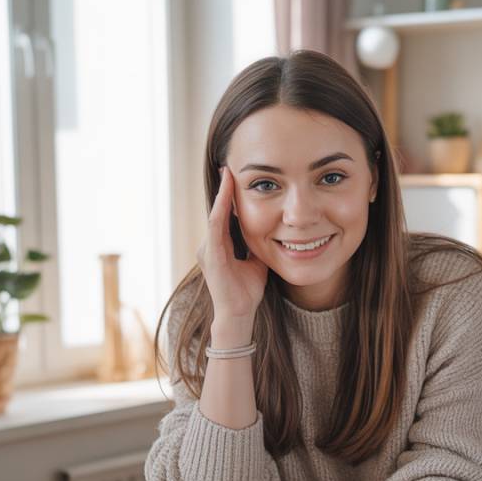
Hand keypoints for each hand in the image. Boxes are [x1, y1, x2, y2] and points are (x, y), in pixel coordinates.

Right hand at [196, 166, 268, 322]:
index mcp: (219, 247)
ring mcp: (208, 250)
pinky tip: (226, 195)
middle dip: (223, 189)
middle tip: (229, 166)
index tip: (235, 177)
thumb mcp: (256, 263)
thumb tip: (273, 234)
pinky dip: (220, 209)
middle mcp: (209, 246)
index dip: (229, 197)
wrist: (239, 314)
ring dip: (222, 194)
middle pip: (217, 211)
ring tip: (228, 174)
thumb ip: (258, 248)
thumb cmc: (246, 292)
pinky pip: (216, 226)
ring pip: (215, 214)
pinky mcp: (212, 256)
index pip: (224, 216)